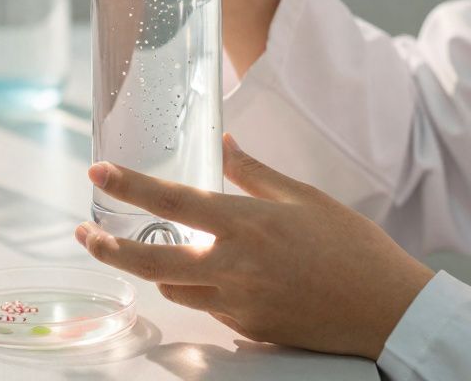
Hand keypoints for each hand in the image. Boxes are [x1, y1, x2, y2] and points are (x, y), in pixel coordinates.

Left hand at [74, 134, 435, 360]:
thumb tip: (221, 142)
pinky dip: (198, 289)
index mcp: (246, 225)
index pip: (172, 200)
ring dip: (154, 269)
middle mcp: (233, 267)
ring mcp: (237, 304)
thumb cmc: (352, 246)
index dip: (129, 185)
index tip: (98, 172)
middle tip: (86, 235)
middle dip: (109, 248)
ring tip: (144, 249)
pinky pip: (207, 308)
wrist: (385, 309)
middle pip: (150, 260)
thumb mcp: (304, 196)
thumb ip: (253, 171)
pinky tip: (210, 274)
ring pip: (174, 288)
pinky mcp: (247, 328)